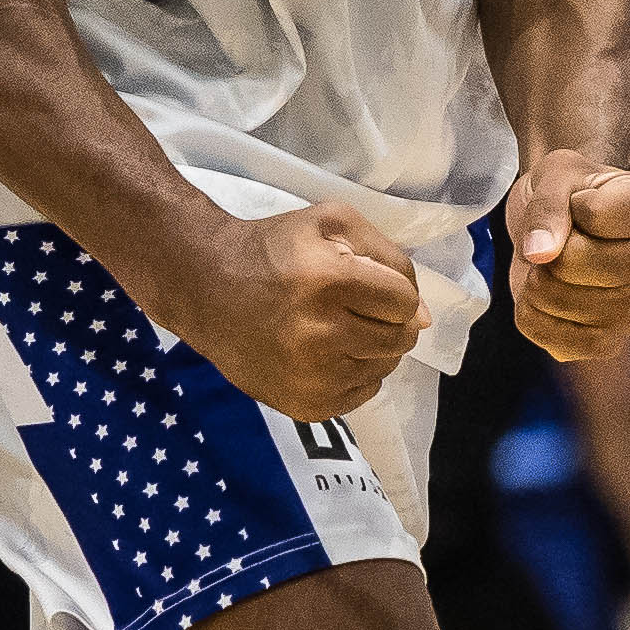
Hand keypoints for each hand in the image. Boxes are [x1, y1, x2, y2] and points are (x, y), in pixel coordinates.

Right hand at [187, 201, 427, 418]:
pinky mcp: (304, 405)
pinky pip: (362, 393)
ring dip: (373, 346)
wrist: (205, 288)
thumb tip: (424, 316)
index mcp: (328, 281)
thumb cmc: (274, 248)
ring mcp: (310, 377)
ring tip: (339, 327)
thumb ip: (390, 258)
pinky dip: (355, 372)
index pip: (405, 302)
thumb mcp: (333, 223)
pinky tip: (327, 352)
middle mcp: (320, 334)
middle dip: (388, 319)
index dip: (393, 290)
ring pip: (385, 367)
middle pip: (400, 338)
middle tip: (355, 306)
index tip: (366, 284)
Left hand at [506, 150, 629, 361]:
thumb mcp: (557, 173)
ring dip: (535, 275)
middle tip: (563, 236)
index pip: (592, 215)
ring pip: (553, 298)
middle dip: (548, 246)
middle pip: (571, 263)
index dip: (569, 204)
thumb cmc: (573, 189)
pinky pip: (547, 335)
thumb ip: (548, 206)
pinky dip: (533, 312)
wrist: (569, 218)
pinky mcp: (610, 344)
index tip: (584, 200)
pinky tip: (553, 290)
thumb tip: (539, 254)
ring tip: (558, 261)